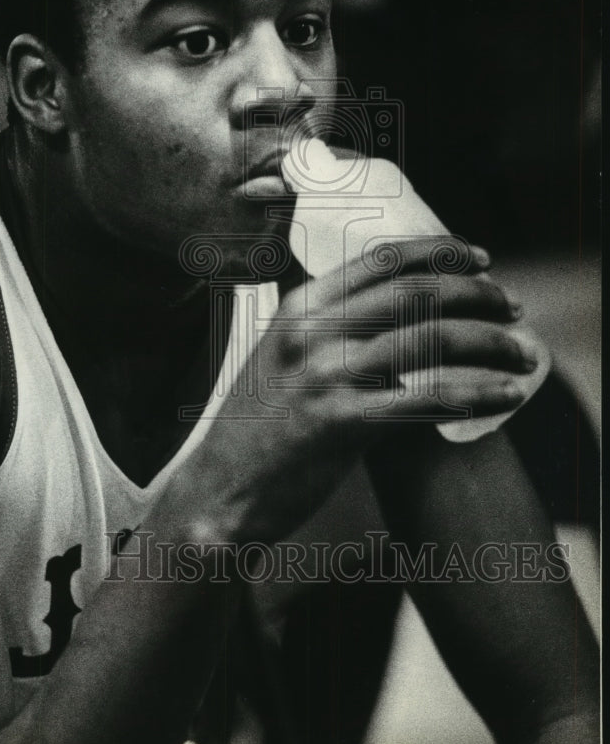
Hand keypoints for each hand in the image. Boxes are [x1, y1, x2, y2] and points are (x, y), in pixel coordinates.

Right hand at [164, 241, 528, 545]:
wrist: (221, 490)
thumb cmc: (259, 429)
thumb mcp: (285, 359)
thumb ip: (335, 331)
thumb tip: (407, 318)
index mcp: (300, 307)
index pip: (382, 259)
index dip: (441, 252)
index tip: (482, 259)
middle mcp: (312, 331)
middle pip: (416, 292)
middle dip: (478, 294)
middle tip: (512, 307)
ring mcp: (324, 374)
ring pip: (430, 338)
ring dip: (490, 342)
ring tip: (522, 353)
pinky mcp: (341, 421)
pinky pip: (428, 397)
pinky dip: (478, 393)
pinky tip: (505, 396)